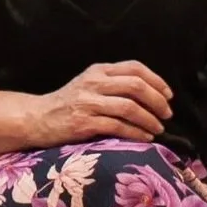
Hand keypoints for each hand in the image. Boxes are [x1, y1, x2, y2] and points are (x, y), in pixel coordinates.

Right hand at [31, 59, 171, 145]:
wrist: (38, 118)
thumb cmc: (68, 103)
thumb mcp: (89, 84)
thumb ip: (114, 83)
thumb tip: (150, 93)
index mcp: (98, 70)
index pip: (135, 68)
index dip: (157, 81)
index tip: (168, 95)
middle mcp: (94, 83)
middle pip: (136, 86)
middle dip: (157, 101)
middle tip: (167, 114)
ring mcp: (88, 103)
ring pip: (129, 107)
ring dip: (149, 120)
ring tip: (158, 129)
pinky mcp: (84, 123)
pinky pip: (118, 127)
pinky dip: (136, 133)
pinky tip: (145, 138)